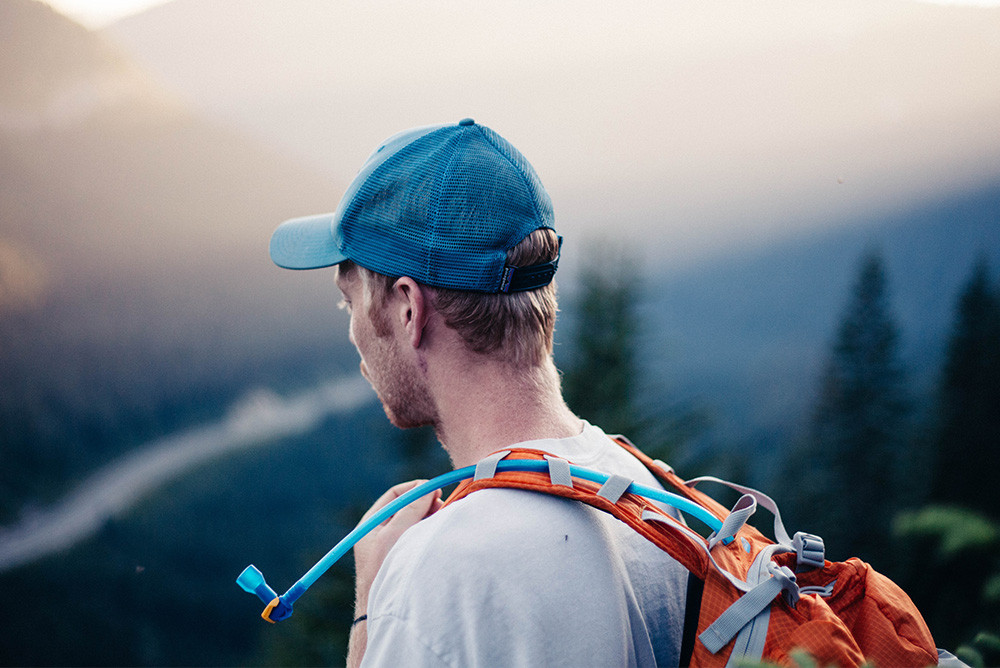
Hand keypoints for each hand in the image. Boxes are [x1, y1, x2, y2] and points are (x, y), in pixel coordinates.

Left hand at [353, 479, 443, 616]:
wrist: (380, 613)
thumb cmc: (383, 571)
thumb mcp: (394, 535)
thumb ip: (410, 510)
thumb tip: (427, 489)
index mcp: (372, 523)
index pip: (396, 495)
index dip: (416, 489)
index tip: (435, 490)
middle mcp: (381, 533)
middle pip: (408, 508)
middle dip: (427, 504)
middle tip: (443, 508)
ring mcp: (393, 547)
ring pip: (416, 523)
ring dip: (430, 519)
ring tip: (442, 523)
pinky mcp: (404, 559)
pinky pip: (419, 538)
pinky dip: (430, 534)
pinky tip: (439, 538)